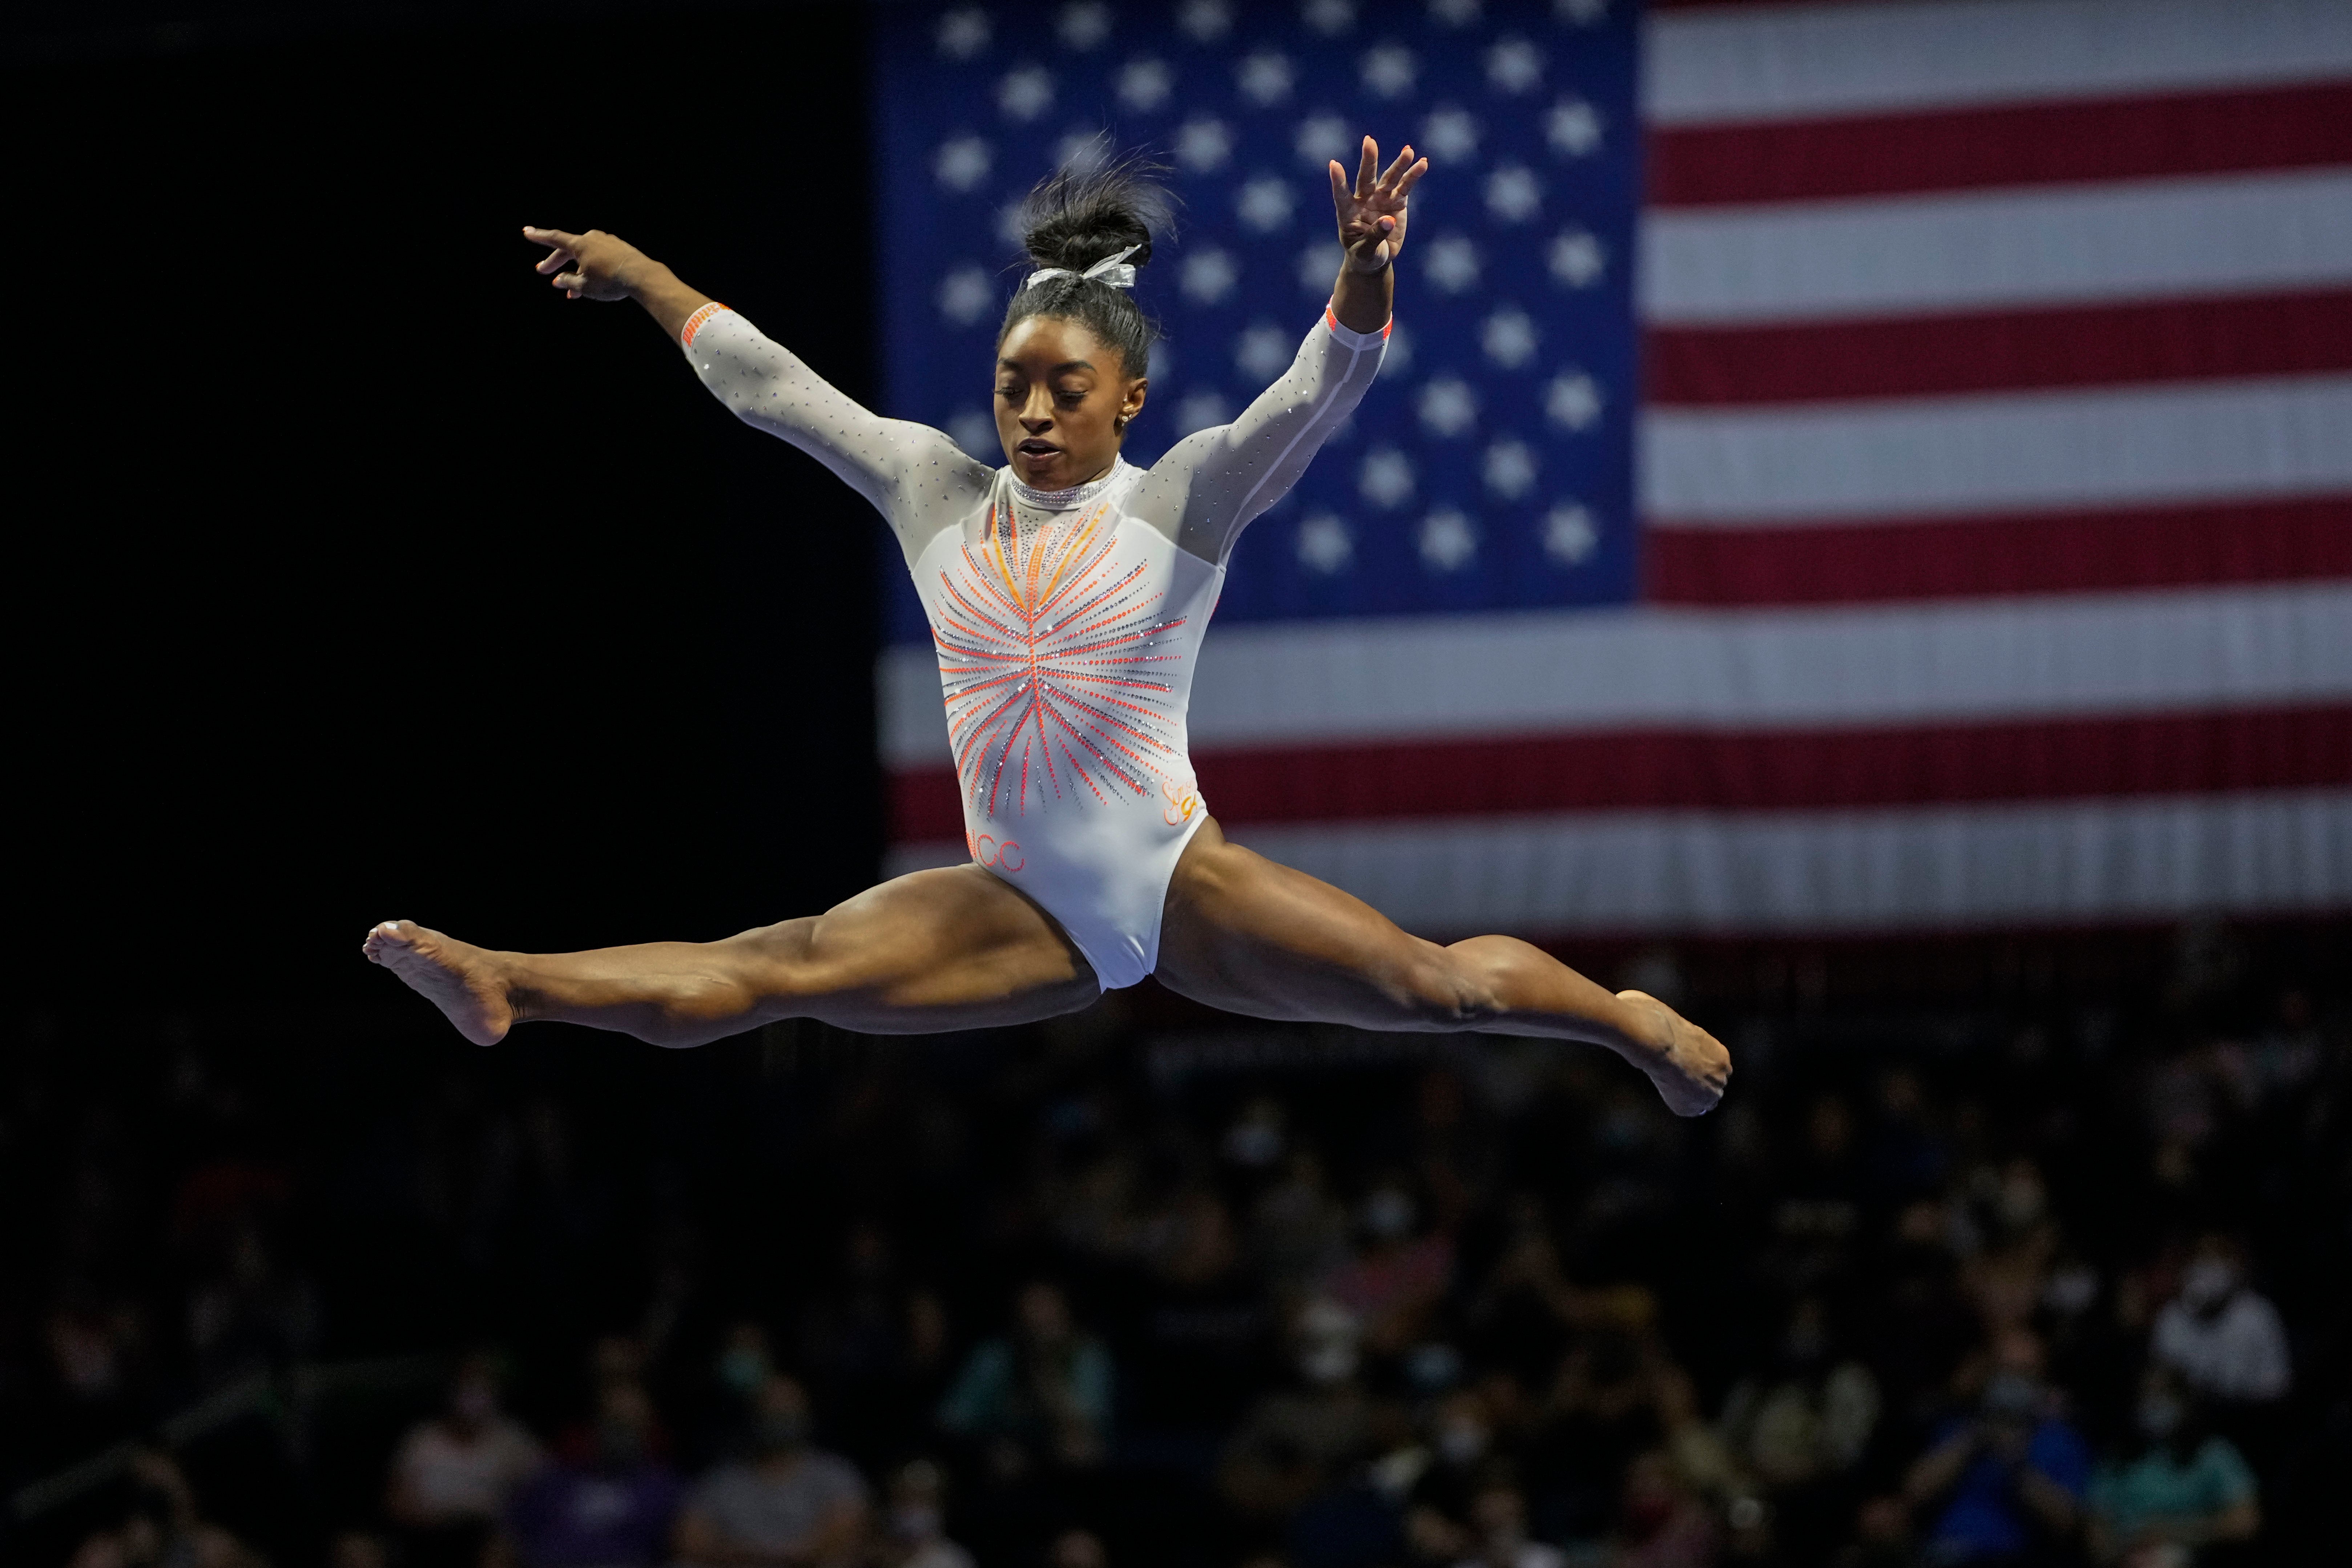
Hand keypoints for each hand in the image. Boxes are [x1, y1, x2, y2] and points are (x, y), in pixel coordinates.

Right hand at [522, 225, 651, 300]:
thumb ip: (569, 282)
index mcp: (581, 244)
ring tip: (572, 292)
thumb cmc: (611, 281)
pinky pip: (599, 258)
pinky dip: (591, 269)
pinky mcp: (620, 249)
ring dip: (576, 271)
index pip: (555, 238)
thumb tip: (559, 281)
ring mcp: (607, 242)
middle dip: (555, 262)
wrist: (642, 276)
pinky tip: (593, 283)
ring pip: (585, 256)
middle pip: (568, 250)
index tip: (527, 232)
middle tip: (543, 272)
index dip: (539, 236)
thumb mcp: (585, 286)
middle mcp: (593, 238)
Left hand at [1327, 137, 1427, 273]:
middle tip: (1369, 141)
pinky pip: (1405, 186)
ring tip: (1408, 151)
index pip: (1341, 194)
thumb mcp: (1366, 252)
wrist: (1377, 258)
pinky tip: (1422, 163)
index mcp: (1348, 212)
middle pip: (1366, 178)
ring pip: (1389, 178)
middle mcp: (1364, 200)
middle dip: (1369, 160)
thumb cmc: (1365, 256)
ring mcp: (1381, 199)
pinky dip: (1413, 175)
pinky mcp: (1397, 202)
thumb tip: (1389, 220)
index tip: (1333, 164)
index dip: (1338, 181)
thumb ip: (1374, 237)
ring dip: (1398, 164)